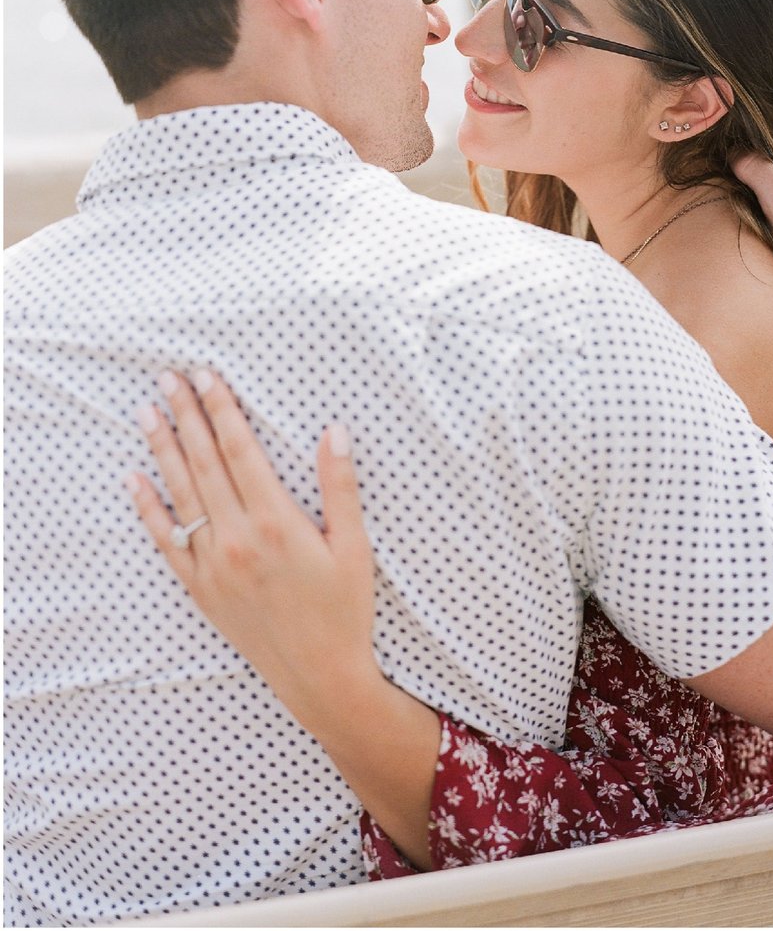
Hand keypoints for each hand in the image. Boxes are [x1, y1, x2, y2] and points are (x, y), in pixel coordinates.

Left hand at [127, 370, 378, 712]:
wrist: (321, 678)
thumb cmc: (345, 609)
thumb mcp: (355, 547)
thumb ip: (340, 487)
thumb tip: (334, 430)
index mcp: (276, 522)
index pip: (239, 450)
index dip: (221, 409)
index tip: (207, 376)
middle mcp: (237, 540)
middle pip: (204, 463)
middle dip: (185, 417)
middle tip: (167, 380)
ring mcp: (214, 566)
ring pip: (182, 495)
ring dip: (162, 450)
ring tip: (147, 414)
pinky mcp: (202, 590)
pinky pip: (167, 542)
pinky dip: (149, 510)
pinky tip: (134, 481)